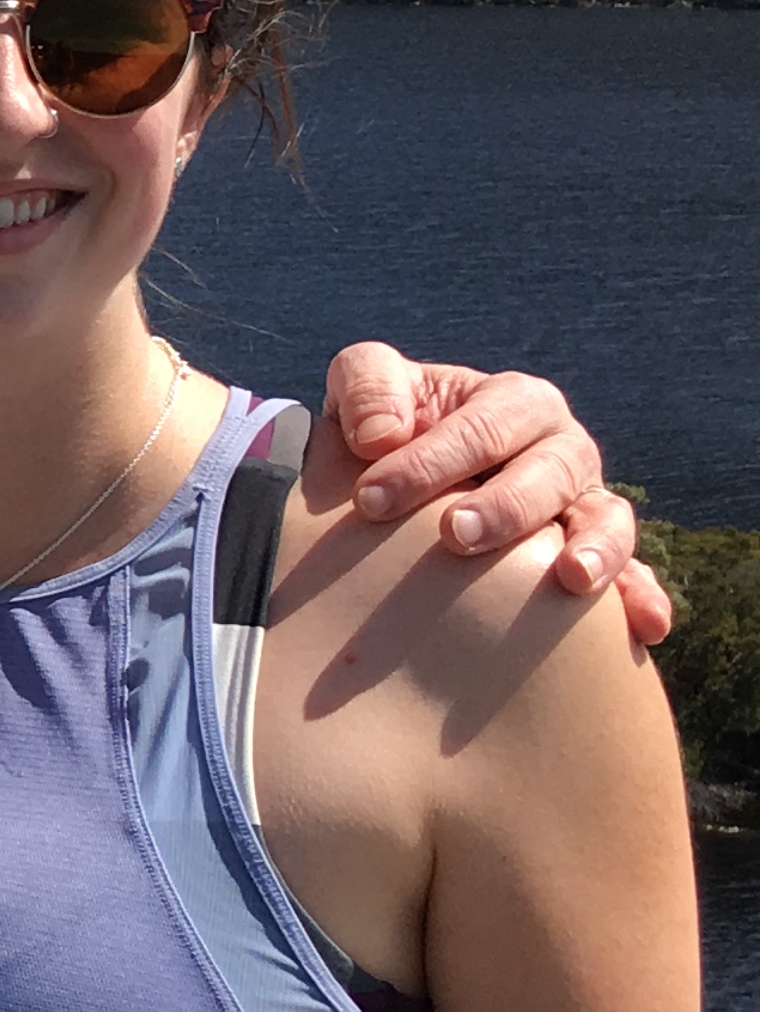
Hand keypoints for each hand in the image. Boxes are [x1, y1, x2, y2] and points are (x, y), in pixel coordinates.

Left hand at [324, 343, 671, 645]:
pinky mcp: (594, 555)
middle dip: (504, 505)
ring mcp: (583, 503)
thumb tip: (380, 437)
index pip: (482, 428)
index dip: (430, 462)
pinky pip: (631, 575)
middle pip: (549, 473)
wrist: (395, 482)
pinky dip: (640, 595)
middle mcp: (560, 449)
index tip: (371, 500)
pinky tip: (646, 626)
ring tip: (571, 579)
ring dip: (594, 548)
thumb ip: (366, 384)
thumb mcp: (364, 384)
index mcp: (513, 402)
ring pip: (605, 519)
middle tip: (455, 536)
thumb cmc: (384, 429)